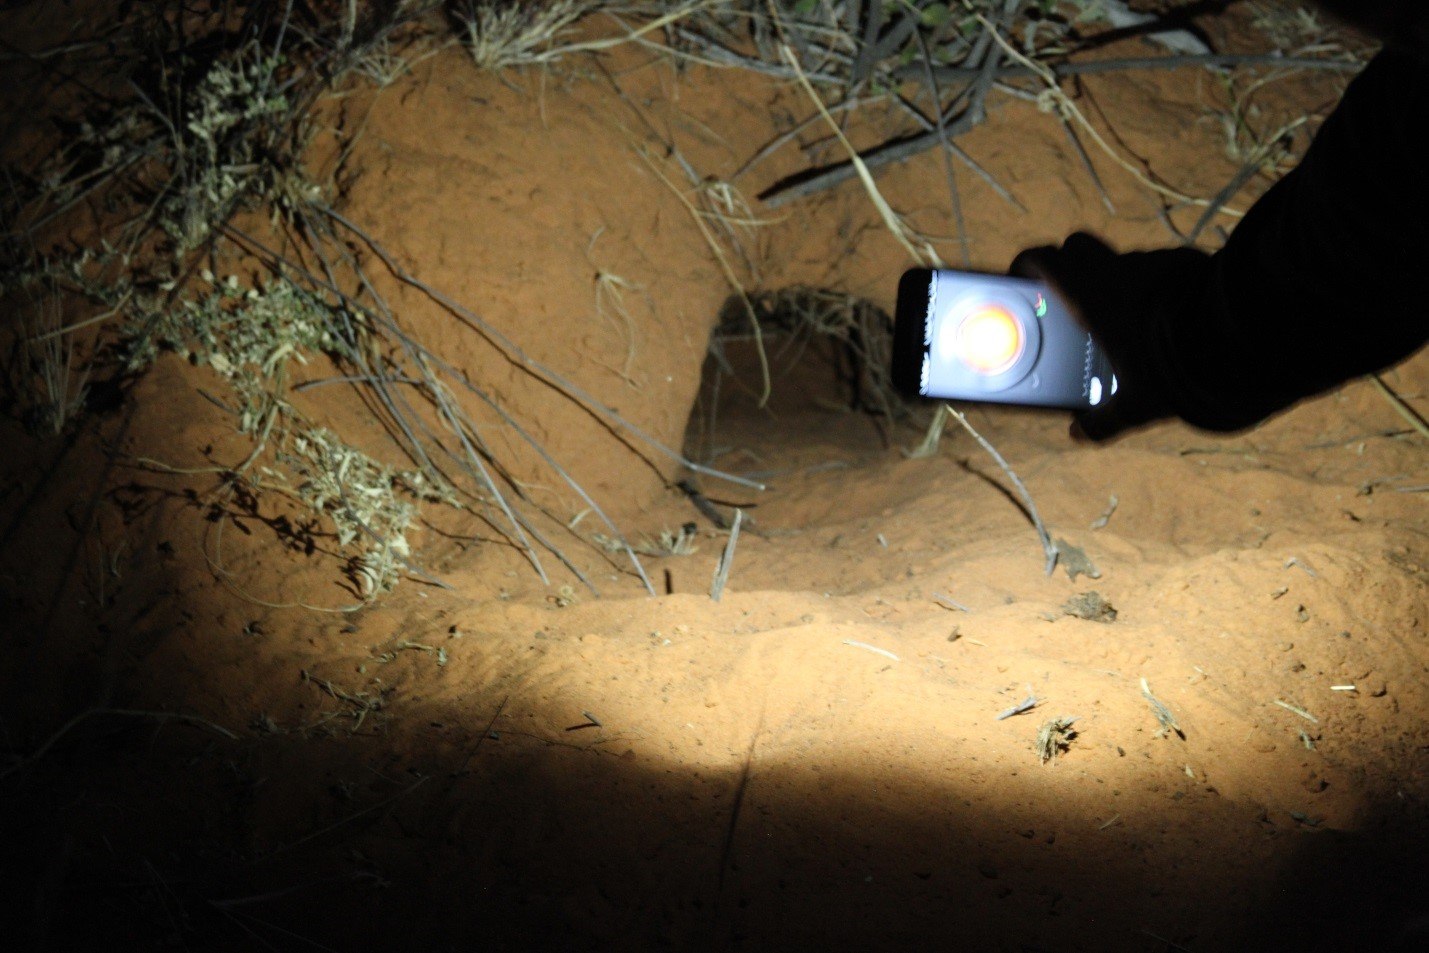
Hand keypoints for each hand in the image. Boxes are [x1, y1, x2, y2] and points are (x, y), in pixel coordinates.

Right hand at [1011, 233, 1206, 441]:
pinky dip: (1156, 284)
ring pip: (1123, 258)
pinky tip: (1167, 311)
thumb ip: (1102, 423)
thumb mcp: (1136, 407)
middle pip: (1077, 244)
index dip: (1027, 263)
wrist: (1237, 338)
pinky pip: (1162, 267)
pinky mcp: (1187, 261)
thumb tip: (1078, 433)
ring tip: (1127, 311)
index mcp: (1092, 297)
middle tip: (1069, 290)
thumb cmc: (1175, 370)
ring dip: (1117, 277)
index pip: (1045, 260)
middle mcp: (1118, 271)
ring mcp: (1154, 262)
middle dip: (1069, 261)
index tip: (1020, 274)